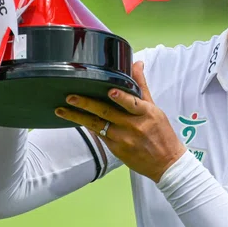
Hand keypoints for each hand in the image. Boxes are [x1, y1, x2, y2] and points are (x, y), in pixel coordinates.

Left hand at [54, 61, 185, 182]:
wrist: (166, 163)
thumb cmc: (161, 133)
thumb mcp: (155, 108)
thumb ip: (141, 86)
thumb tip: (137, 63)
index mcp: (146, 113)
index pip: (133, 103)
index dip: (122, 98)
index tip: (111, 91)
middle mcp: (133, 126)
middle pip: (107, 113)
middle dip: (87, 105)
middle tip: (70, 97)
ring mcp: (123, 139)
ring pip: (97, 125)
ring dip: (78, 117)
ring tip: (61, 110)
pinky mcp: (116, 149)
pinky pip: (98, 135)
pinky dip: (87, 126)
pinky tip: (75, 120)